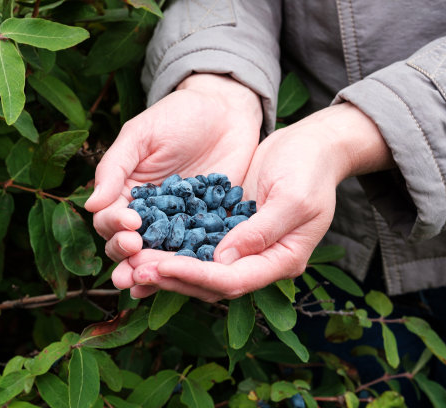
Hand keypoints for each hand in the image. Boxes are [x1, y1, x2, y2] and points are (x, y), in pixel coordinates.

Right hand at [85, 74, 262, 265]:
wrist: (226, 110)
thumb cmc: (178, 116)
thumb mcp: (141, 136)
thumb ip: (115, 168)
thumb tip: (90, 205)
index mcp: (126, 192)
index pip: (110, 218)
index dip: (115, 226)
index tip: (130, 223)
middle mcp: (149, 213)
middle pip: (129, 244)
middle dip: (127, 254)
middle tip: (135, 254)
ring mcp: (178, 223)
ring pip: (159, 253)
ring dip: (151, 269)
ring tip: (146, 282)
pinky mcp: (208, 226)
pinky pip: (196, 250)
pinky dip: (189, 266)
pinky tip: (186, 278)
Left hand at [118, 103, 394, 301]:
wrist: (311, 146)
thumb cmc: (309, 168)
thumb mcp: (293, 199)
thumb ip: (261, 231)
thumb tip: (223, 260)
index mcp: (283, 259)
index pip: (235, 280)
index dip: (197, 276)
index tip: (164, 266)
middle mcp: (262, 261)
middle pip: (213, 282)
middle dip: (174, 278)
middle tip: (135, 271)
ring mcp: (245, 246)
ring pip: (201, 269)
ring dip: (168, 267)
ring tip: (133, 263)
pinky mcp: (230, 229)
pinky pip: (198, 246)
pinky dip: (174, 248)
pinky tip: (147, 243)